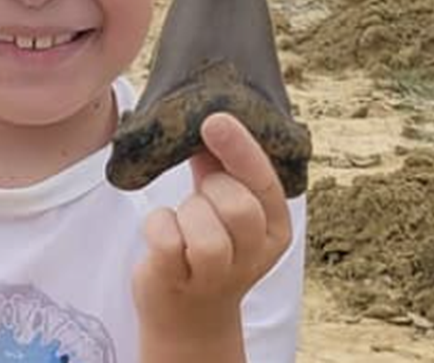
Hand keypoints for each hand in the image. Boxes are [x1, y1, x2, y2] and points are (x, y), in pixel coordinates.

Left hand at [132, 113, 292, 359]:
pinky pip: (166, 239)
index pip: (265, 184)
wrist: (186, 314)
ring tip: (185, 223)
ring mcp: (217, 275)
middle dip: (211, 189)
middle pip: (238, 207)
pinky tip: (163, 236)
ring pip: (206, 230)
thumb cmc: (205, 245)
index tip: (214, 119)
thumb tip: (210, 123)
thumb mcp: (225, 207)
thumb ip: (222, 170)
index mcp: (275, 229)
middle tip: (201, 197)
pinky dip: (158, 225)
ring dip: (187, 214)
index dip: (240, 149)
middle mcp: (254, 256)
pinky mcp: (177, 282)